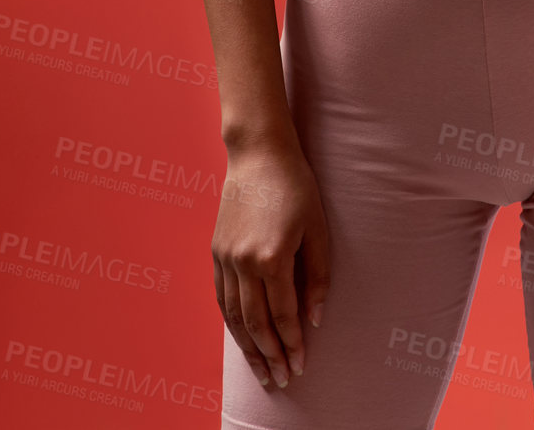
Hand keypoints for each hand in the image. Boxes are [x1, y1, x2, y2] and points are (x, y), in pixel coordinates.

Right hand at [213, 135, 331, 389]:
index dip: (292, 344)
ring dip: (248, 348)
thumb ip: (317, 275)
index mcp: (272, 258)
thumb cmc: (296, 185)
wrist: (259, 153)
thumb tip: (315, 318)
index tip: (300, 366)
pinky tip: (241, 337)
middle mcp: (244, 263)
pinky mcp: (216, 251)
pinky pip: (221, 297)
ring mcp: (225, 258)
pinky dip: (231, 323)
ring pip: (234, 316)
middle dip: (269, 356)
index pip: (282, 316)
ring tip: (261, 371)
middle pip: (255, 324)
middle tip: (281, 381)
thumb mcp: (317, 227)